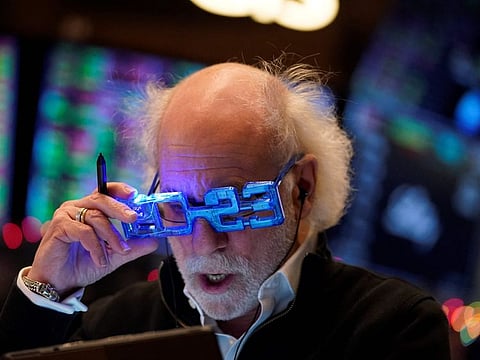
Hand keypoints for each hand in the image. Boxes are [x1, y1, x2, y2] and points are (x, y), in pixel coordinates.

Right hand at [27, 182, 158, 295]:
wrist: (60, 283)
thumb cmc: (82, 265)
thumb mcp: (113, 255)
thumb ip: (132, 247)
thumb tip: (153, 241)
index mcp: (90, 209)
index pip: (105, 191)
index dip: (120, 189)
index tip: (134, 195)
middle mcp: (77, 207)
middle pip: (102, 199)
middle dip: (120, 209)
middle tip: (134, 218)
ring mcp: (66, 215)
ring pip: (96, 216)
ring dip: (111, 236)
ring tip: (119, 251)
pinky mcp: (59, 226)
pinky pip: (84, 231)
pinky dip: (96, 246)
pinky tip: (100, 259)